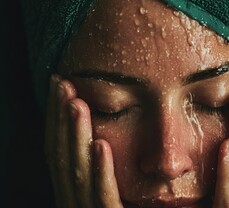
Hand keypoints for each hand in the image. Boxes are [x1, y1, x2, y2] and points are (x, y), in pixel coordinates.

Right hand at [45, 75, 121, 207]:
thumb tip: (104, 139)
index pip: (65, 156)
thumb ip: (108, 176)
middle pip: (65, 161)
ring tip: (76, 104)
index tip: (65, 88)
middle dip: (61, 121)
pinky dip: (100, 173)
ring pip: (78, 177)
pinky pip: (104, 201)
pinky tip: (100, 145)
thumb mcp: (118, 197)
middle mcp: (79, 206)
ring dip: (75, 138)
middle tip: (62, 84)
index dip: (60, 123)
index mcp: (80, 197)